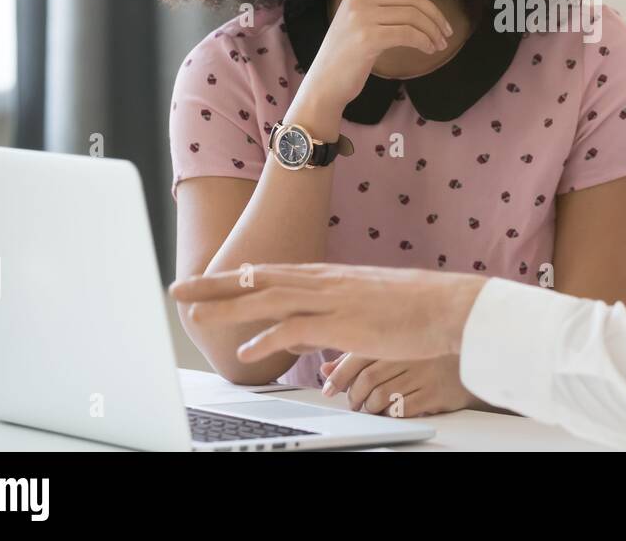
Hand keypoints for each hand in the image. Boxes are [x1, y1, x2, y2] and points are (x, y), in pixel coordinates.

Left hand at [169, 263, 487, 362]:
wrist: (447, 305)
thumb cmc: (412, 309)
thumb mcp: (360, 311)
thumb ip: (326, 321)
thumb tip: (302, 337)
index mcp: (327, 278)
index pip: (268, 273)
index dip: (232, 277)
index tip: (203, 280)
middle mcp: (323, 282)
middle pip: (258, 279)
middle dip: (214, 285)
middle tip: (178, 289)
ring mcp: (332, 299)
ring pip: (268, 299)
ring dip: (229, 308)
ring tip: (195, 318)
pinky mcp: (343, 321)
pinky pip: (296, 329)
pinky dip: (267, 339)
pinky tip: (246, 352)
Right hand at [304, 0, 454, 110]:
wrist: (326, 81)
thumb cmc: (349, 53)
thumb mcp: (361, 19)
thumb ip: (384, 4)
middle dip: (436, 14)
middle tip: (447, 32)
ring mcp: (361, 16)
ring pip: (413, 16)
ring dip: (433, 31)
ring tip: (439, 44)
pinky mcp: (368, 37)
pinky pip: (408, 34)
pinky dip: (424, 41)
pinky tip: (428, 49)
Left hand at [322, 353, 476, 416]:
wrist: (475, 355)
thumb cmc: (430, 350)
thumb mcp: (396, 345)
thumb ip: (360, 355)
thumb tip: (326, 370)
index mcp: (397, 333)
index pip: (357, 355)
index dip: (338, 375)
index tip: (329, 388)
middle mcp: (410, 350)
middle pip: (366, 379)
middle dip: (353, 395)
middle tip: (354, 401)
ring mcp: (424, 371)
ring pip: (380, 396)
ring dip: (370, 407)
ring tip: (371, 406)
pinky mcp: (436, 392)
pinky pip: (401, 409)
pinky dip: (389, 414)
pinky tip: (390, 411)